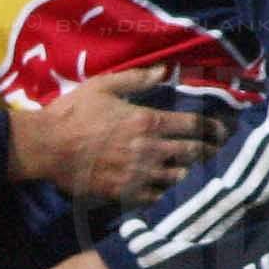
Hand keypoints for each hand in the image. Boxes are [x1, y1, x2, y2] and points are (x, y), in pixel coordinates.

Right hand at [7, 64, 220, 202]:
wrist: (45, 146)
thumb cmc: (72, 112)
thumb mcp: (102, 86)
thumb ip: (136, 78)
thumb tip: (164, 71)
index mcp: (147, 121)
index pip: (194, 125)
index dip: (214, 128)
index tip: (223, 130)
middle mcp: (149, 149)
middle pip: (192, 153)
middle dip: (210, 153)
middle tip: (219, 153)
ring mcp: (137, 174)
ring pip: (178, 177)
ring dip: (190, 174)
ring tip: (196, 173)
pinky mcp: (122, 192)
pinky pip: (155, 197)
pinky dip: (166, 194)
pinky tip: (169, 191)